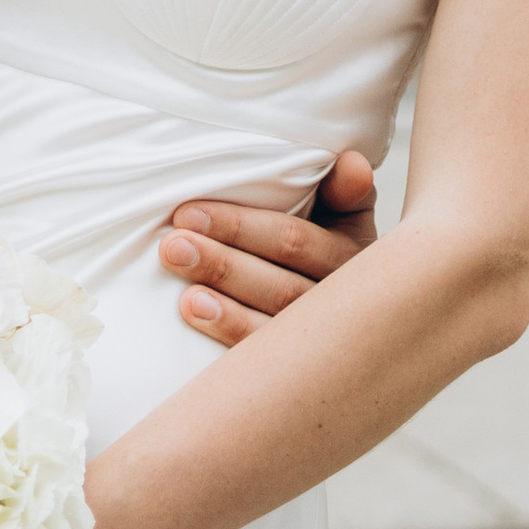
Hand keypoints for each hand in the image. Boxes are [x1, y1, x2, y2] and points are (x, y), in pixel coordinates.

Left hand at [154, 149, 377, 347]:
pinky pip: (264, 354)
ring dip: (223, 298)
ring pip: (272, 323)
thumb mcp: (345, 215)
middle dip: (223, 263)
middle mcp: (344, 304)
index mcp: (355, 257)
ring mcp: (324, 341)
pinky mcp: (302, 365)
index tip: (188, 214)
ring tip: (180, 281)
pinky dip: (230, 331)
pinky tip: (196, 313)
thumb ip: (345, 190)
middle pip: (280, 286)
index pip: (296, 244)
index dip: (242, 228)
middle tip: (173, 245)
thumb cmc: (328, 245)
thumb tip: (351, 164)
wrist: (353, 316)